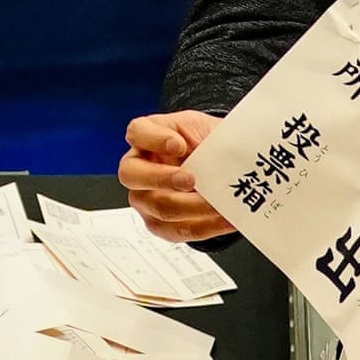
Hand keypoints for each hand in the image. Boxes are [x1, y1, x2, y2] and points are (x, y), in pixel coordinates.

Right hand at [119, 111, 235, 243]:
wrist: (219, 166)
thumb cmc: (206, 143)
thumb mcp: (206, 128)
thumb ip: (207, 137)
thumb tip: (227, 152)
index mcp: (148, 137)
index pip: (137, 132)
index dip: (154, 139)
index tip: (178, 144)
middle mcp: (139, 169)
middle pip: (132, 175)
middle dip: (163, 178)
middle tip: (191, 180)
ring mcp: (146, 198)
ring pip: (159, 208)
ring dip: (193, 207)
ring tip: (218, 204)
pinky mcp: (160, 223)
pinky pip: (177, 231)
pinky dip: (206, 226)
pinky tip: (225, 219)